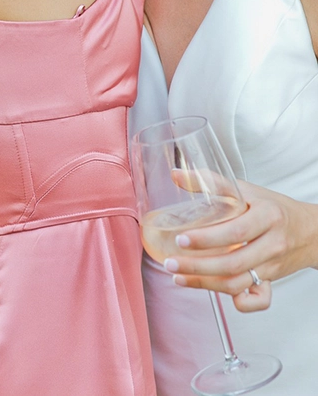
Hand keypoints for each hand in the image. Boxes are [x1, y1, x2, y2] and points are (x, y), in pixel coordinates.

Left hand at [163, 180, 317, 311]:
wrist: (308, 230)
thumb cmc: (272, 207)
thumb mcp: (246, 189)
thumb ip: (211, 182)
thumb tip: (177, 175)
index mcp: (267, 216)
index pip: (236, 231)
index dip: (207, 238)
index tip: (181, 239)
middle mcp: (272, 243)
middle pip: (234, 263)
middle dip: (198, 267)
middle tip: (172, 263)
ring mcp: (272, 265)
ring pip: (238, 283)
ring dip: (205, 284)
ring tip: (179, 277)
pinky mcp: (272, 281)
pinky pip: (258, 300)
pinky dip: (239, 302)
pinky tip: (215, 293)